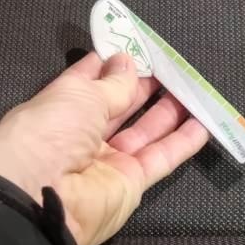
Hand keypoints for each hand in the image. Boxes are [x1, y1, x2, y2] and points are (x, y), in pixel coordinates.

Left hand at [0, 52, 208, 244]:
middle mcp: (83, 134)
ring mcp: (108, 160)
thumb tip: (127, 61)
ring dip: (168, 110)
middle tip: (172, 65)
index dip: (113, 62)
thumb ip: (112, 82)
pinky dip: (182, 142)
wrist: (41, 198)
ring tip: (192, 87)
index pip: (90, 80)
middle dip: (144, 85)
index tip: (137, 46)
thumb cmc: (50, 132)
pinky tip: (203, 124)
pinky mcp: (130, 184)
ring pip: (144, 131)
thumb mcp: (79, 95)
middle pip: (120, 106)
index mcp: (61, 107)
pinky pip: (160, 159)